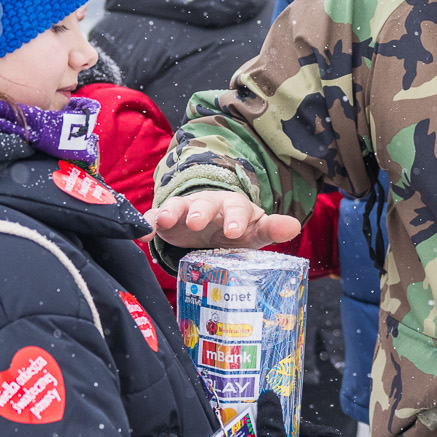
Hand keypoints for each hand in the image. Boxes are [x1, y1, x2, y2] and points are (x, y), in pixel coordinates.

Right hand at [151, 190, 301, 248]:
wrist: (206, 226)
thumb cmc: (234, 230)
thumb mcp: (254, 233)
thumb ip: (271, 229)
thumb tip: (295, 227)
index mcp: (234, 207)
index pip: (238, 209)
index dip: (236, 219)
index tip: (233, 232)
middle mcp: (209, 204)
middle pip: (206, 204)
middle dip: (202, 211)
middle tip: (198, 221)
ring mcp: (185, 209)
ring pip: (179, 206)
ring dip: (173, 211)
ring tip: (167, 221)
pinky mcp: (166, 218)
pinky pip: (156, 218)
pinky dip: (149, 223)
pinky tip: (142, 233)